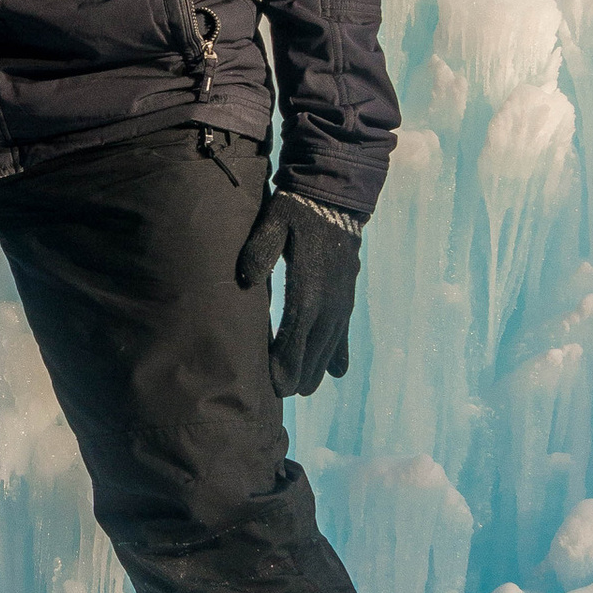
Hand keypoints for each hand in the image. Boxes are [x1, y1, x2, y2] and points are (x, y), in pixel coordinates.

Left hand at [234, 188, 361, 397]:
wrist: (335, 197)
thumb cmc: (297, 210)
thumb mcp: (274, 222)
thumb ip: (258, 250)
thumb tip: (245, 278)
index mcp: (309, 286)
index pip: (296, 332)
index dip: (286, 360)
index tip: (275, 383)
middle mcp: (330, 299)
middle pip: (315, 345)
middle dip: (301, 372)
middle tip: (287, 395)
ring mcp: (342, 298)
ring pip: (331, 342)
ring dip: (320, 367)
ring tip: (307, 390)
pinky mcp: (347, 294)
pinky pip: (345, 330)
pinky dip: (341, 352)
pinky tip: (340, 373)